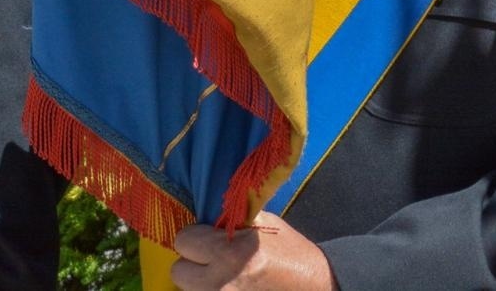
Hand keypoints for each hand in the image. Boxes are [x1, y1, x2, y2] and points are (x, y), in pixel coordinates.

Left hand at [170, 212, 335, 290]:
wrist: (317, 287)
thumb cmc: (291, 253)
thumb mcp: (263, 224)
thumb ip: (230, 220)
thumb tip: (202, 213)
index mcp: (232, 252)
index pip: (184, 240)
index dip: (196, 238)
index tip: (207, 239)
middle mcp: (222, 282)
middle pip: (178, 272)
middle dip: (193, 264)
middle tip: (212, 260)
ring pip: (188, 290)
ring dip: (200, 283)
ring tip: (224, 275)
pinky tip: (231, 287)